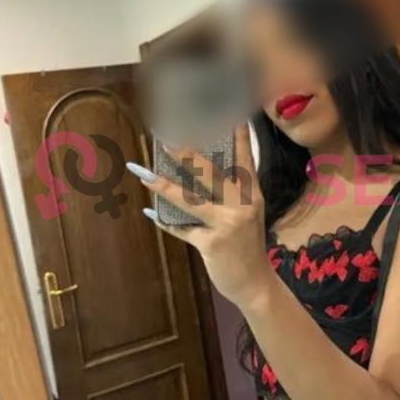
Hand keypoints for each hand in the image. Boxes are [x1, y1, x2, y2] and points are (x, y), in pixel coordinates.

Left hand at [130, 124, 273, 309]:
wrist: (255, 284)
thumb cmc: (247, 246)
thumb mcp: (247, 216)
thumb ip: (229, 196)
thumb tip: (196, 175)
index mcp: (252, 194)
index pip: (244, 159)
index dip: (238, 136)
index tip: (231, 114)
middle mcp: (241, 204)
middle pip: (210, 173)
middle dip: (186, 155)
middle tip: (166, 139)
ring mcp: (227, 223)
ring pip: (190, 199)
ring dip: (163, 186)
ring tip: (143, 172)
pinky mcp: (212, 243)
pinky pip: (182, 229)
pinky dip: (165, 222)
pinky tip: (150, 212)